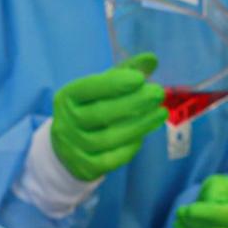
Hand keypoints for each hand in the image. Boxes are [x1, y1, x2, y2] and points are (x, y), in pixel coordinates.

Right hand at [51, 53, 164, 181]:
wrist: (67, 149)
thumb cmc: (90, 110)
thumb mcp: (101, 88)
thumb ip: (125, 73)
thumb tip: (151, 59)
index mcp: (67, 97)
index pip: (89, 88)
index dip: (114, 83)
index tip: (140, 78)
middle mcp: (66, 122)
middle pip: (102, 113)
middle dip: (134, 102)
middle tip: (158, 93)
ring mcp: (74, 147)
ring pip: (110, 137)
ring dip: (140, 124)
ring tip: (160, 113)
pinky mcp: (86, 167)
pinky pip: (113, 158)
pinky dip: (131, 146)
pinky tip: (144, 134)